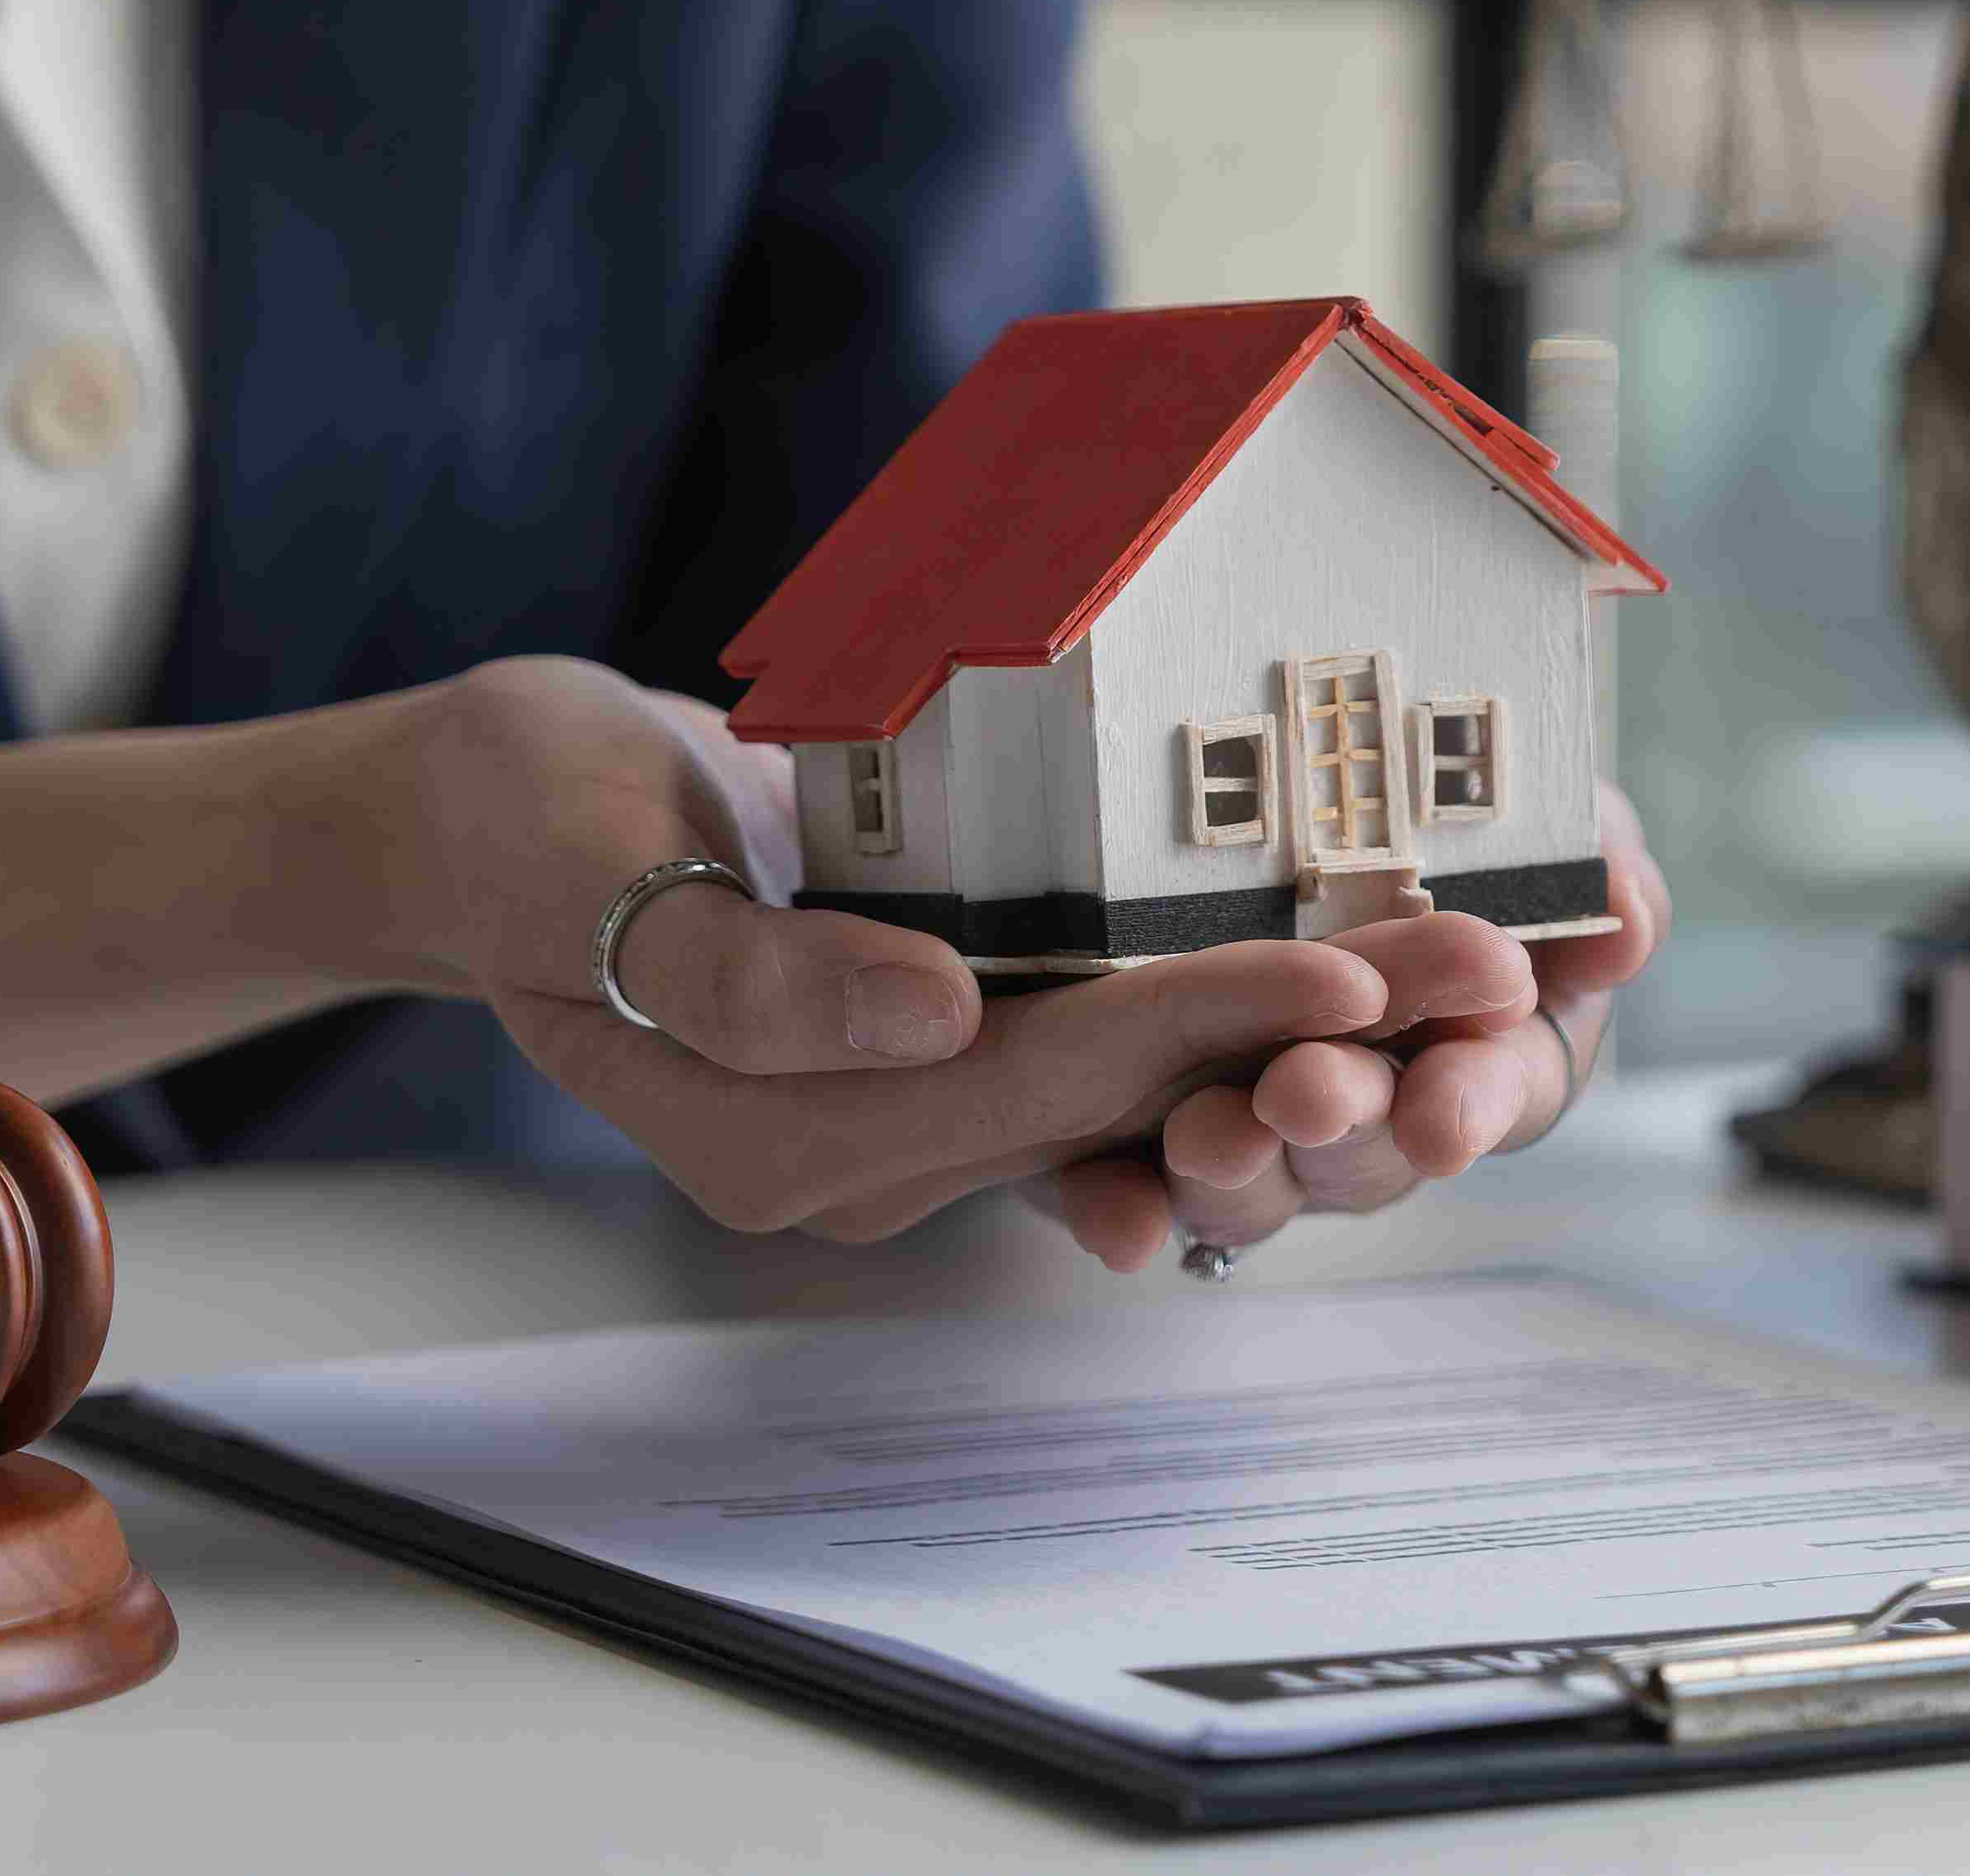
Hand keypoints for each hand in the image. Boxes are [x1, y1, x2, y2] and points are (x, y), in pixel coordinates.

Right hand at [369, 658, 1500, 1240]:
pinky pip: (1108, 1042)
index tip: (1358, 979)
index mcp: (792, 1138)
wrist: (483, 818)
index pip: (1045, 1073)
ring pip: (1144, 1074)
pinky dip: (1229, 997)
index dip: (1208, 1019)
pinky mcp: (944, 1046)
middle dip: (1312, 1028)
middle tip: (1486, 963)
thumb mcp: (598, 865)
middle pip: (1129, 1087)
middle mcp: (870, 1150)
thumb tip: (937, 1018)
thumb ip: (757, 970)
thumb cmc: (523, 824)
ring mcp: (911, 1107)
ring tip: (1470, 951)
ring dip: (1306, 1019)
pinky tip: (1355, 947)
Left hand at [1033, 784, 1671, 1271]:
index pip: (1494, 1094)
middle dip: (1344, 1124)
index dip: (1473, 1105)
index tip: (1445, 1111)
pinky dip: (1121, 1214)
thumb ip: (1589, 861)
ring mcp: (1251, 1133)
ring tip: (1207, 1129)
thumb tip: (1620, 922)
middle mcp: (1363, 1108)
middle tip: (1305, 1091)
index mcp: (1471, 1043)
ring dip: (1234, 1173)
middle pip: (1366, 1149)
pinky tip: (1114, 1220)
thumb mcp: (1526, 812)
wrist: (1262, 802)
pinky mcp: (1129, 1143)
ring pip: (1249, 1189)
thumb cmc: (1429, 821)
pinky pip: (1123, 1198)